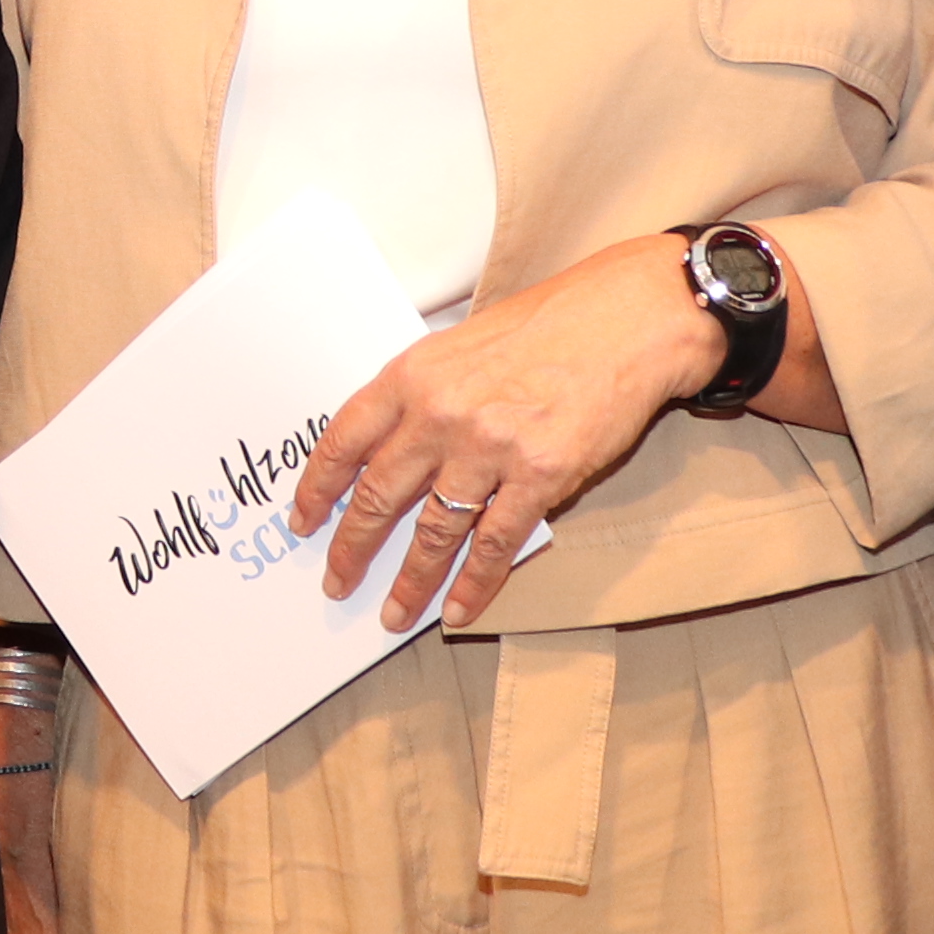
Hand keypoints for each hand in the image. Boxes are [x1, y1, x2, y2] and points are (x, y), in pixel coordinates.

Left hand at [289, 238, 728, 631]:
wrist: (629, 319)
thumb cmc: (552, 325)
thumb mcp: (462, 344)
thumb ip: (423, 394)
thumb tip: (389, 450)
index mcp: (414, 375)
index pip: (344, 440)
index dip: (318, 488)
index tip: (304, 521)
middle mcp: (442, 414)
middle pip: (378, 496)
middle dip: (353, 548)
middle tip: (337, 581)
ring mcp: (490, 448)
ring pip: (433, 532)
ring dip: (409, 581)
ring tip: (395, 615)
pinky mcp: (541, 477)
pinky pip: (494, 544)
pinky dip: (474, 584)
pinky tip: (457, 609)